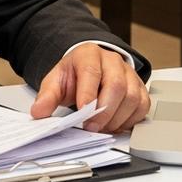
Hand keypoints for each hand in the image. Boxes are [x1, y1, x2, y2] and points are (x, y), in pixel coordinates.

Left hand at [30, 44, 149, 133]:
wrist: (88, 69)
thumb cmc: (74, 75)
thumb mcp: (56, 81)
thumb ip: (47, 96)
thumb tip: (38, 112)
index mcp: (89, 54)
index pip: (92, 72)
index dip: (88, 94)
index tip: (82, 112)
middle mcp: (112, 61)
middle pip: (116, 85)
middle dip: (104, 111)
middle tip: (91, 127)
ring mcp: (129, 74)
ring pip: (132, 97)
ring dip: (117, 118)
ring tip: (101, 127)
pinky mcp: (139, 88)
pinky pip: (142, 106)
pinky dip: (130, 120)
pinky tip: (115, 125)